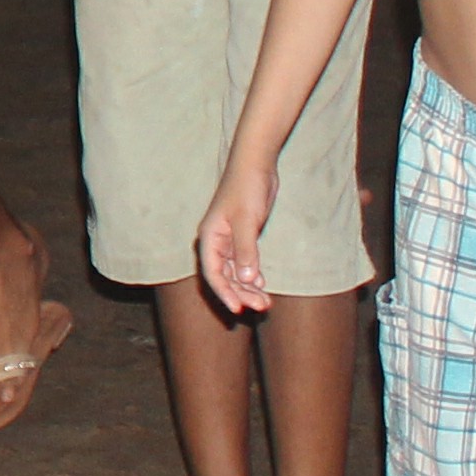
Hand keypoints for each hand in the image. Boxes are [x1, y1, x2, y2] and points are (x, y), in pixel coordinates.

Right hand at [197, 172, 275, 316]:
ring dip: (248, 287)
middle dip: (241, 293)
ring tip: (265, 301)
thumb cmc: (246, 189)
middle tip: (262, 306)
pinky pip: (244, 262)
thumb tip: (246, 279)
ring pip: (235, 271)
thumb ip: (245, 250)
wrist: (256, 166)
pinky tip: (262, 283)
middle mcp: (216, 241)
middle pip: (225, 276)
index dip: (224, 293)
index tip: (238, 309)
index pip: (213, 273)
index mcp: (210, 237)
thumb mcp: (246, 221)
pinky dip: (252, 274)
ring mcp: (229, 239)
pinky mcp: (243, 236)